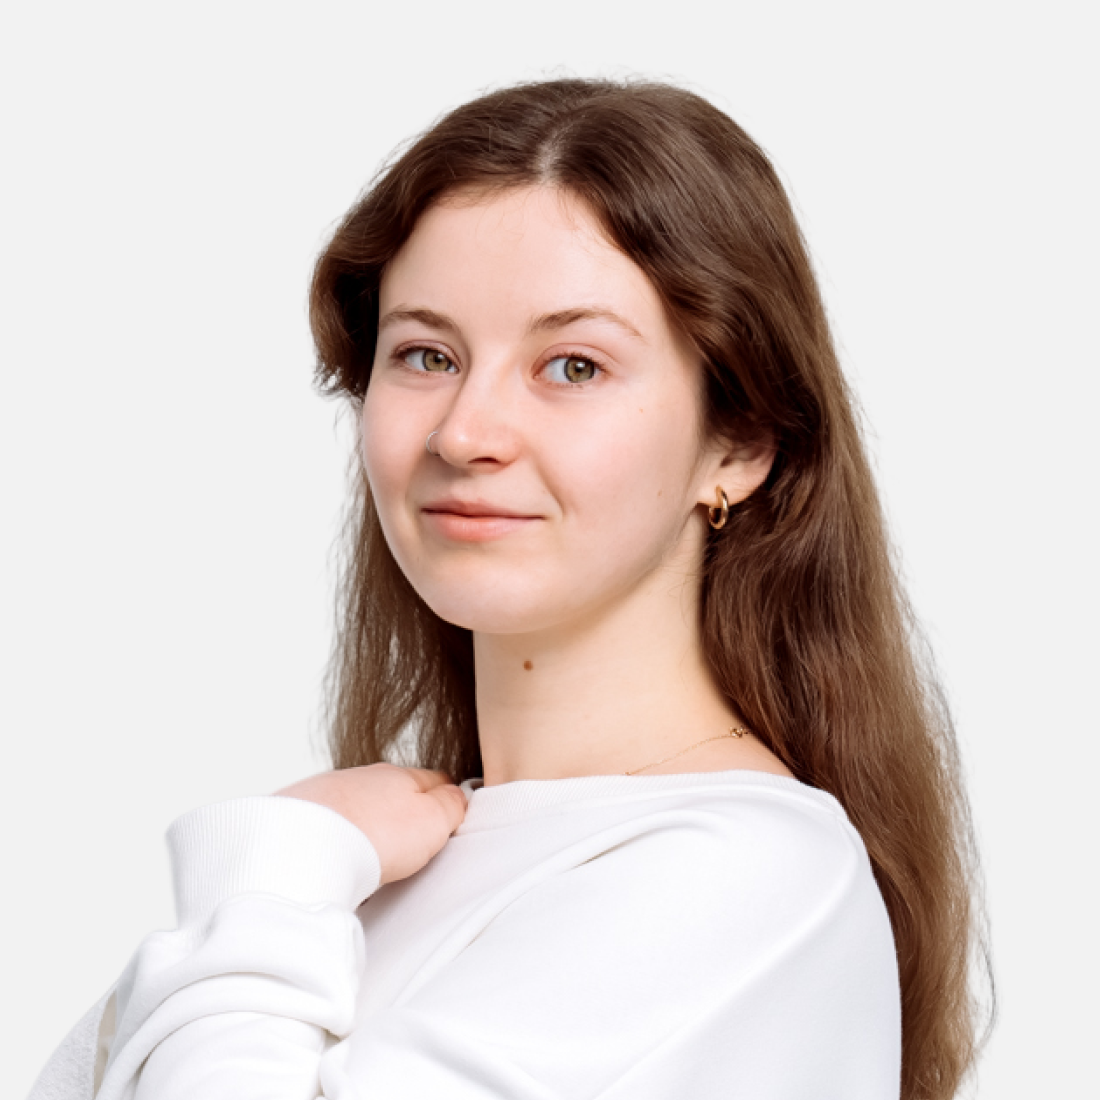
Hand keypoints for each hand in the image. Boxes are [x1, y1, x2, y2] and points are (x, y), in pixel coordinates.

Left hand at [274, 764, 467, 885]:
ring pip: (358, 806)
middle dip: (403, 812)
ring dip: (367, 826)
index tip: (449, 813)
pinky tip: (339, 858)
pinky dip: (337, 837)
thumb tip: (459, 796)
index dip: (445, 797)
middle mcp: (362, 777)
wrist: (302, 844)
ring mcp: (329, 793)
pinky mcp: (301, 815)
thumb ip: (452, 806)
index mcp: (400, 775)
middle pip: (393, 791)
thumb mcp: (433, 821)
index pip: (434, 780)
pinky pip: (329, 825)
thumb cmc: (370, 835)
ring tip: (372, 858)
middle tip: (412, 842)